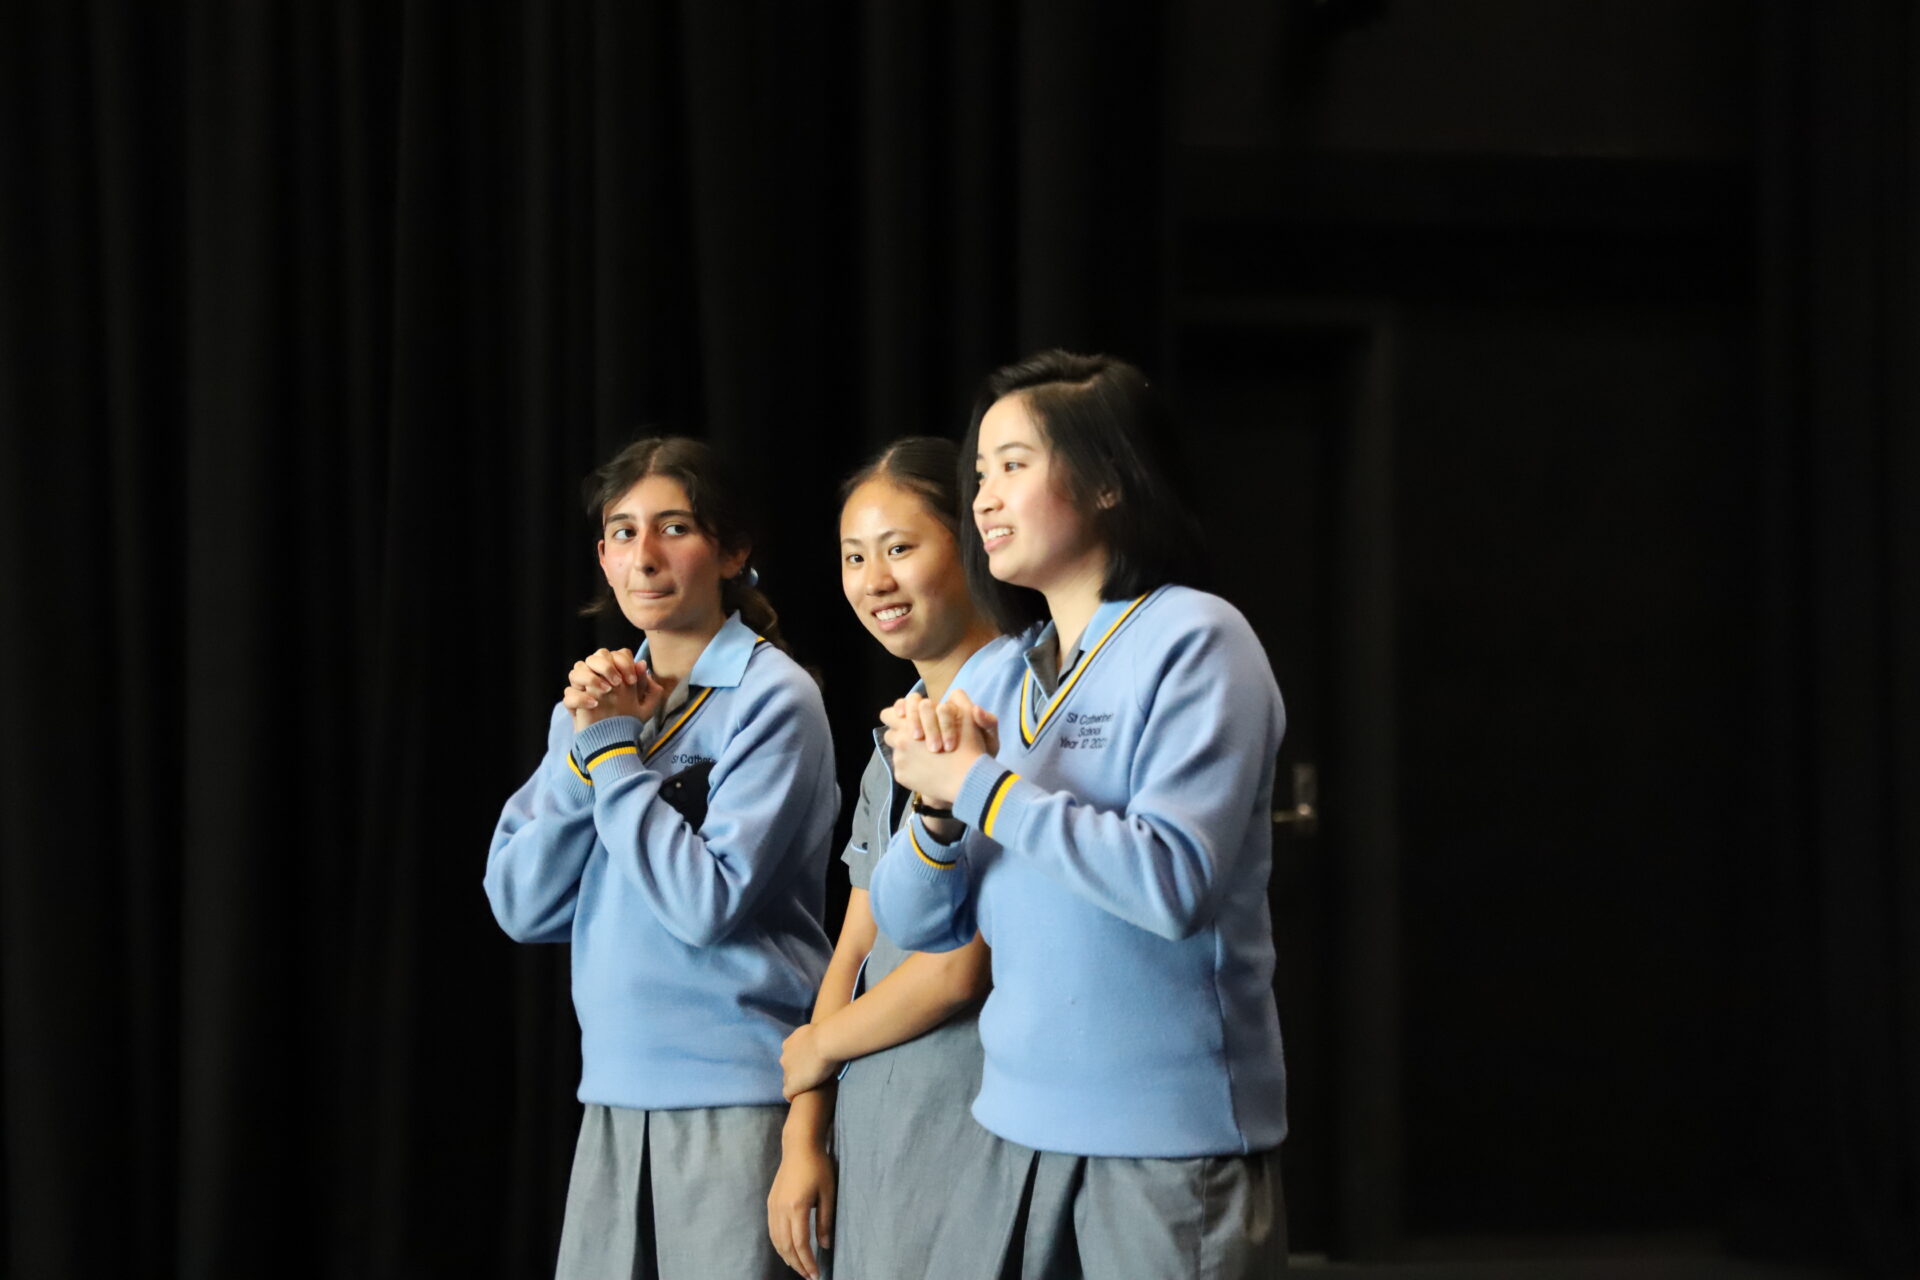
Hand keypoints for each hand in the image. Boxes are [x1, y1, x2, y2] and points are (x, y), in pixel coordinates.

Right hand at [563, 648, 664, 730]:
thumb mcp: (645, 709)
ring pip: (578, 668)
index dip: (624, 663)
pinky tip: (594, 705)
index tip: (632, 681)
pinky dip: (581, 698)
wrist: (612, 742)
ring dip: (591, 677)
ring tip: (606, 691)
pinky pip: (569, 693)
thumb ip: (651, 690)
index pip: (617, 654)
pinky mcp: (573, 702)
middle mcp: (600, 676)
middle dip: (607, 666)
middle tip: (618, 684)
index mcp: (616, 674)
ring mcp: (584, 688)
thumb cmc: (629, 722)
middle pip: (597, 655)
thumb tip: (643, 665)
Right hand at [767, 1139, 834, 1278]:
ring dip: (787, 1257)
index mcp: (797, 1207)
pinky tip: (787, 1251)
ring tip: (799, 1268)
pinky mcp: (770, 1203)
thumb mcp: (828, 1193)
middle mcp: (781, 1210)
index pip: (800, 1244)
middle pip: (786, 1246)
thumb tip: (824, 1246)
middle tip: (809, 1276)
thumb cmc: (818, 1166)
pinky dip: (779, 1245)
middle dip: (798, 1264)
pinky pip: (772, 1231)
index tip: (816, 1275)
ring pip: (776, 1240)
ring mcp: (773, 1206)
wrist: (799, 1146)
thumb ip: (825, 1221)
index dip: (808, 1262)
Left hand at [780, 1022, 838, 1100]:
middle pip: (788, 1068)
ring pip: (788, 1081)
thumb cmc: (827, 1035)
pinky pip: (787, 1094)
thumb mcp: (817, 1031)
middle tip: (811, 1076)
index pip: (790, 1055)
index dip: (799, 1061)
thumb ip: (815, 1038)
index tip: (808, 1064)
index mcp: (789, 1044)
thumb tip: (828, 1040)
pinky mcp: (792, 1085)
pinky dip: (792, 1096)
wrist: (826, 1042)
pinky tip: (798, 1098)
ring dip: (796, 1083)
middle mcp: (784, 1057)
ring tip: (807, 1088)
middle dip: (796, 1072)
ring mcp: (787, 1072)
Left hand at [884, 691, 991, 806]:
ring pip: (895, 753)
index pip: (887, 714)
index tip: (907, 720)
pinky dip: (911, 769)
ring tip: (924, 756)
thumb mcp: (967, 716)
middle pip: (889, 734)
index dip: (897, 716)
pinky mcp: (902, 777)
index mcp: (909, 723)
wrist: (967, 780)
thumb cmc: (967, 746)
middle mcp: (900, 741)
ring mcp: (899, 760)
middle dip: (900, 735)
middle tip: (917, 738)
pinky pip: (901, 770)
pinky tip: (927, 771)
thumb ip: (958, 700)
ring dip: (906, 752)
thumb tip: (951, 694)